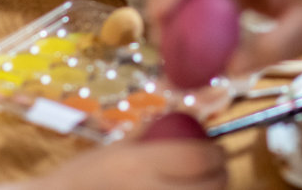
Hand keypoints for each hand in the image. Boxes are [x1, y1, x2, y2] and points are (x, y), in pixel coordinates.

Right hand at [9, 138, 227, 189]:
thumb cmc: (82, 177)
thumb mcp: (113, 149)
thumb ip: (145, 135)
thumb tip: (178, 118)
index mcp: (139, 164)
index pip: (197, 157)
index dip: (214, 152)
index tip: (215, 149)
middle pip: (208, 186)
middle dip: (220, 176)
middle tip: (218, 170)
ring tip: (205, 186)